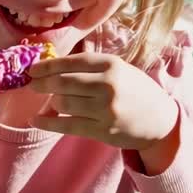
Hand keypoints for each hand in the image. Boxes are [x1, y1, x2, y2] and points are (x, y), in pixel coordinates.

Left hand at [27, 53, 178, 152]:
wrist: (159, 119)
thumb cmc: (134, 90)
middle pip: (63, 82)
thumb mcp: (119, 70)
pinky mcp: (103, 130)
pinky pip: (67, 125)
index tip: (33, 69)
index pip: (72, 62)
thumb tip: (51, 69)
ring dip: (50, 102)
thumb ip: (90, 68)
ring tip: (49, 101)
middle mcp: (108, 85)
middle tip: (32, 85)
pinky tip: (36, 120)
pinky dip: (47, 123)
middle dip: (42, 84)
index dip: (48, 65)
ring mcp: (106, 109)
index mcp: (112, 65)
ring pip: (63, 103)